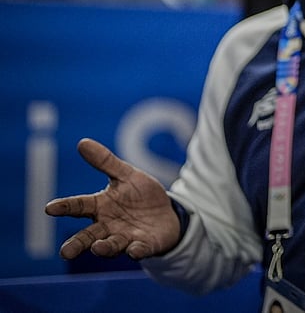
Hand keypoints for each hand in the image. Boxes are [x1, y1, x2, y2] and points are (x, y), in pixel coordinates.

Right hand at [44, 138, 180, 259]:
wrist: (166, 214)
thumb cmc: (139, 195)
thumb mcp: (126, 175)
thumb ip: (106, 162)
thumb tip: (82, 142)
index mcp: (100, 206)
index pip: (78, 206)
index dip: (64, 207)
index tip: (49, 208)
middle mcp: (108, 226)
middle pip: (88, 237)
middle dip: (76, 244)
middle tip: (65, 252)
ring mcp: (125, 237)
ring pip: (110, 246)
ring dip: (104, 248)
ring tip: (98, 247)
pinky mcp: (144, 245)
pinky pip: (138, 249)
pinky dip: (136, 250)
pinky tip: (134, 250)